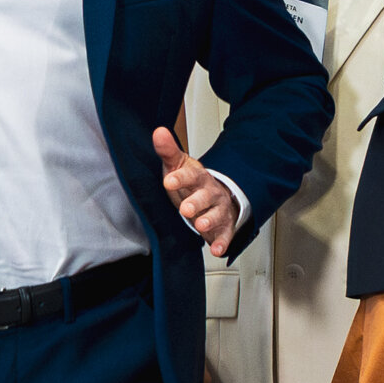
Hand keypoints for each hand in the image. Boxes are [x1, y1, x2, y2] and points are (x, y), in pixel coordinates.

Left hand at [152, 127, 239, 249]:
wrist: (216, 197)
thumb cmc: (193, 183)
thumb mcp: (179, 166)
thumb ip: (168, 151)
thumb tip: (158, 132)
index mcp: (198, 177)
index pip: (190, 175)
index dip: (179, 178)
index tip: (168, 181)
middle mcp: (211, 193)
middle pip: (205, 196)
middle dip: (196, 202)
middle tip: (185, 208)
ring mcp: (219, 210)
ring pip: (216, 214)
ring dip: (209, 220)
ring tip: (201, 224)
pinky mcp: (224, 227)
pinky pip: (225, 235)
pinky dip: (222, 243)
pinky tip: (217, 249)